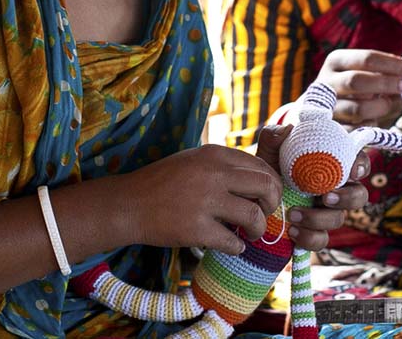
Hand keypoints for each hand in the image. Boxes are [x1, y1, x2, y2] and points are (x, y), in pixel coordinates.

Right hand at [121, 144, 281, 254]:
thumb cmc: (161, 182)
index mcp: (214, 154)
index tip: (267, 197)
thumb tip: (258, 181)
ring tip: (251, 233)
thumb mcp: (193, 160)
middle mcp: (213, 174)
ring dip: (259, 229)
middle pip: (265, 186)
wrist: (129, 204)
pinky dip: (238, 247)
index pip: (260, 165)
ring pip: (254, 216)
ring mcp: (205, 201)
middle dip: (272, 204)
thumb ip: (222, 166)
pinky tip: (233, 246)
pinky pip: (233, 242)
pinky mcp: (197, 229)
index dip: (271, 184)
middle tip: (265, 215)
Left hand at [255, 124, 369, 250]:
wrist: (254, 196)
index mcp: (332, 166)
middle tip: (326, 196)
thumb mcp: (269, 150)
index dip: (361, 166)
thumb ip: (275, 136)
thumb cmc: (269, 167)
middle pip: (359, 196)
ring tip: (293, 213)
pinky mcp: (314, 232)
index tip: (352, 170)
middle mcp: (335, 190)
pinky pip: (321, 240)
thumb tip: (289, 129)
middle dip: (347, 198)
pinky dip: (309, 237)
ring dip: (318, 218)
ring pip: (338, 219)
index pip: (358, 163)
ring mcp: (327, 213)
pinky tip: (292, 230)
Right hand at [315, 49, 401, 124]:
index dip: (390, 64)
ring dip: (379, 107)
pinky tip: (374, 119)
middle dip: (385, 83)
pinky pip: (356, 129)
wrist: (327, 109)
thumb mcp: (364, 72)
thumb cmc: (354, 87)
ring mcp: (326, 106)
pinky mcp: (330, 127)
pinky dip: (370, 124)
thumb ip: (383, 71)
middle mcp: (326, 82)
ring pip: (357, 108)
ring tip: (387, 104)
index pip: (366, 58)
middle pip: (357, 81)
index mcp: (335, 61)